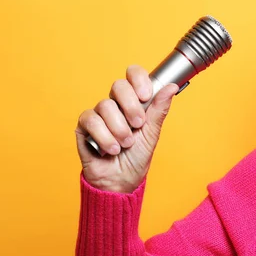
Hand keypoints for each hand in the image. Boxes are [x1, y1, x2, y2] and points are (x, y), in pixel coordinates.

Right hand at [75, 64, 179, 193]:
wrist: (121, 181)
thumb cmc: (137, 157)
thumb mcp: (152, 132)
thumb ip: (159, 108)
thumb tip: (172, 86)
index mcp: (134, 101)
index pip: (133, 74)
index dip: (139, 80)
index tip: (146, 95)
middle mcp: (115, 104)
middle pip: (118, 86)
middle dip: (131, 107)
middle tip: (137, 125)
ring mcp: (99, 113)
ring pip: (106, 105)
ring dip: (119, 129)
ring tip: (125, 145)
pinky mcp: (84, 126)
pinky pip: (91, 120)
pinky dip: (104, 136)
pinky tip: (110, 149)